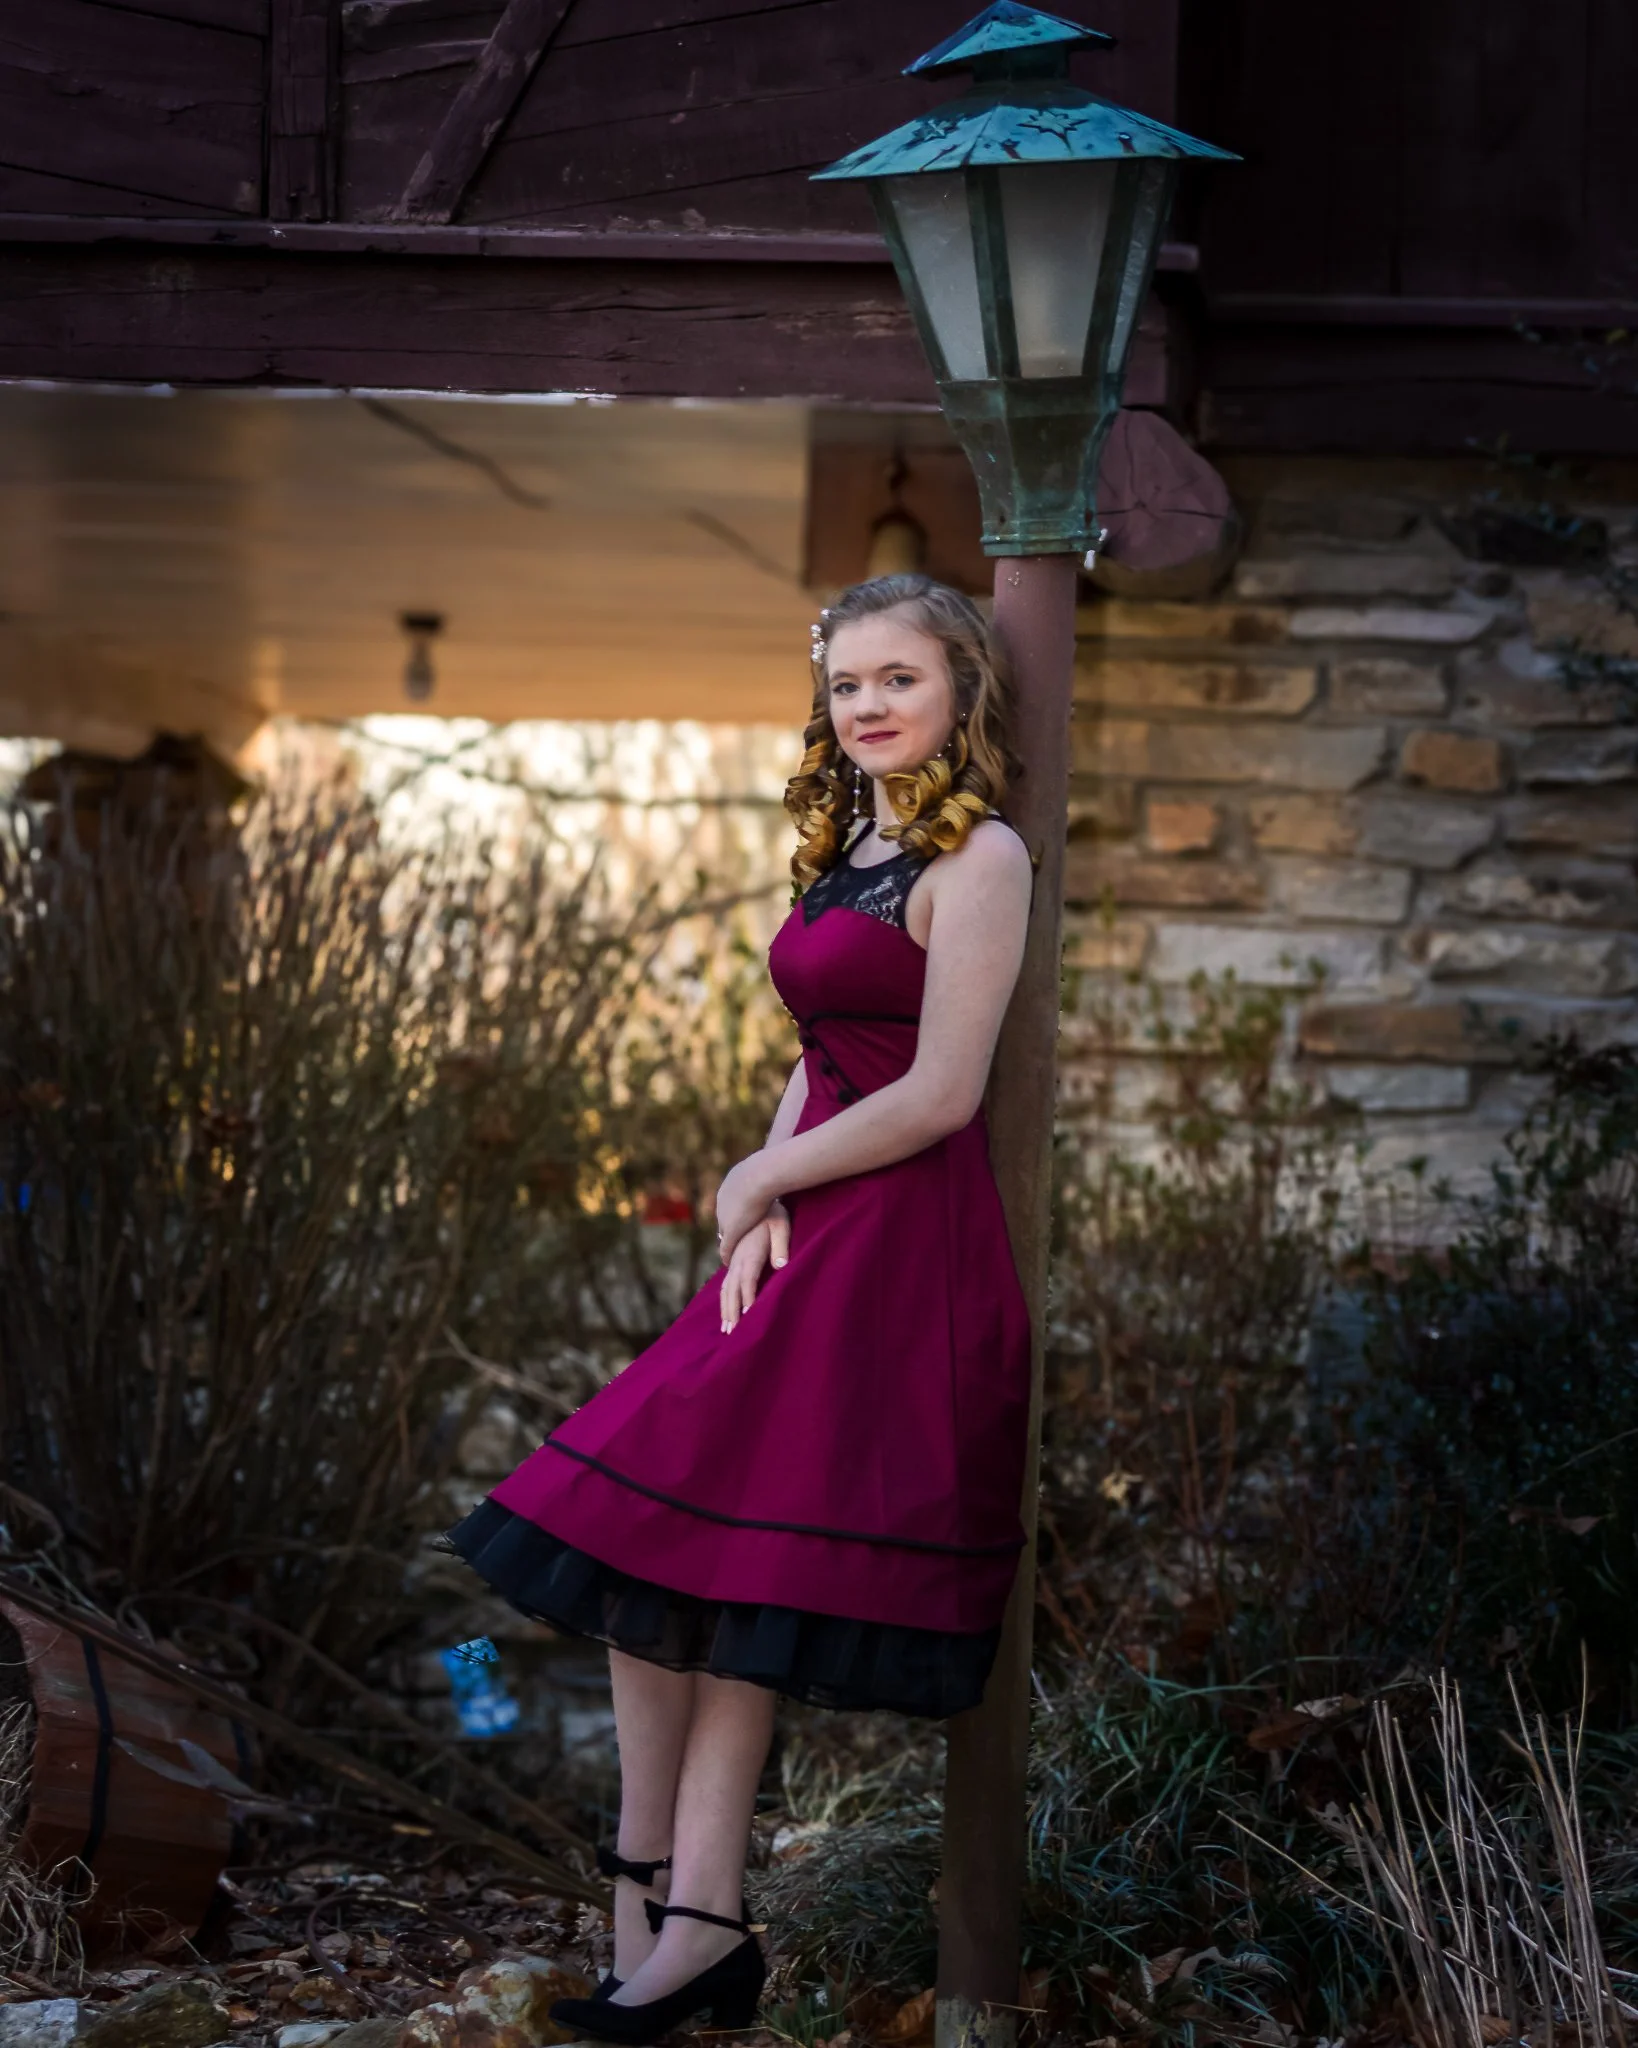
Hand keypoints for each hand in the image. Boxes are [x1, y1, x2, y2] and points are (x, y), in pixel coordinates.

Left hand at [713, 1154, 775, 1266]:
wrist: (763, 1174)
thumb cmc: (772, 1169)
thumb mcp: (770, 1167)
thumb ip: (772, 1169)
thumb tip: (782, 1163)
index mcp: (731, 1183)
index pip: (730, 1202)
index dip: (736, 1211)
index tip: (741, 1218)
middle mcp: (724, 1198)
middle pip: (724, 1216)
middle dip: (729, 1225)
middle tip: (734, 1237)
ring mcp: (725, 1213)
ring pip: (724, 1230)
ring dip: (727, 1240)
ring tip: (731, 1252)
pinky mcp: (731, 1229)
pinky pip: (726, 1245)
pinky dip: (726, 1254)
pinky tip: (728, 1262)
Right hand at [719, 1201, 790, 1333]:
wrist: (752, 1188)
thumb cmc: (772, 1208)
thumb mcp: (780, 1224)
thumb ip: (780, 1245)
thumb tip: (782, 1264)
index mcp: (750, 1253)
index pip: (748, 1283)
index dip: (747, 1302)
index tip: (747, 1321)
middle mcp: (738, 1258)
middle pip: (732, 1290)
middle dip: (732, 1313)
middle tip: (731, 1334)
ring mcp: (733, 1256)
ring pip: (725, 1287)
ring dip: (725, 1308)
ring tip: (725, 1327)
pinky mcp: (733, 1253)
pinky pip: (725, 1278)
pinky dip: (724, 1295)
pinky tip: (725, 1303)